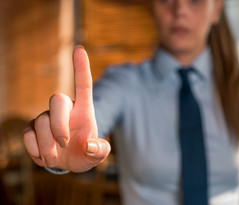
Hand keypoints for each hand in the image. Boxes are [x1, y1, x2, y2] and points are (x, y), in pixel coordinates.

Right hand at [23, 46, 110, 171]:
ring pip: (40, 121)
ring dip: (47, 145)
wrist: (68, 162)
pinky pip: (27, 134)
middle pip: (57, 100)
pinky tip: (45, 156)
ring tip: (55, 157)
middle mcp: (65, 109)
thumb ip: (100, 150)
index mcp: (84, 110)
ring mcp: (46, 118)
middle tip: (64, 143)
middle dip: (58, 124)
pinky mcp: (32, 129)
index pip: (83, 84)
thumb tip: (89, 146)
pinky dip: (36, 150)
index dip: (81, 67)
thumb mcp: (98, 154)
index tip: (80, 49)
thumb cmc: (86, 153)